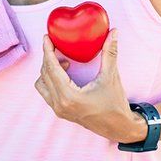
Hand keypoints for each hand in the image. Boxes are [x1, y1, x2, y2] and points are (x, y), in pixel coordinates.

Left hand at [34, 28, 143, 142]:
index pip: (51, 69)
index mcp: (70, 97)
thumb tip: (114, 32)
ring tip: (65, 62)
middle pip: (44, 75)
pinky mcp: (61, 112)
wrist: (118, 127)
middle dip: (48, 57)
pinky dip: (51, 80)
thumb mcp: (111, 77)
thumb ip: (110, 53)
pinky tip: (66, 73)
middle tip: (55, 44)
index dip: (47, 51)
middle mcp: (60, 105)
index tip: (46, 38)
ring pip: (42, 84)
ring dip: (49, 70)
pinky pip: (47, 92)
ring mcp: (59, 110)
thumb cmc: (115, 104)